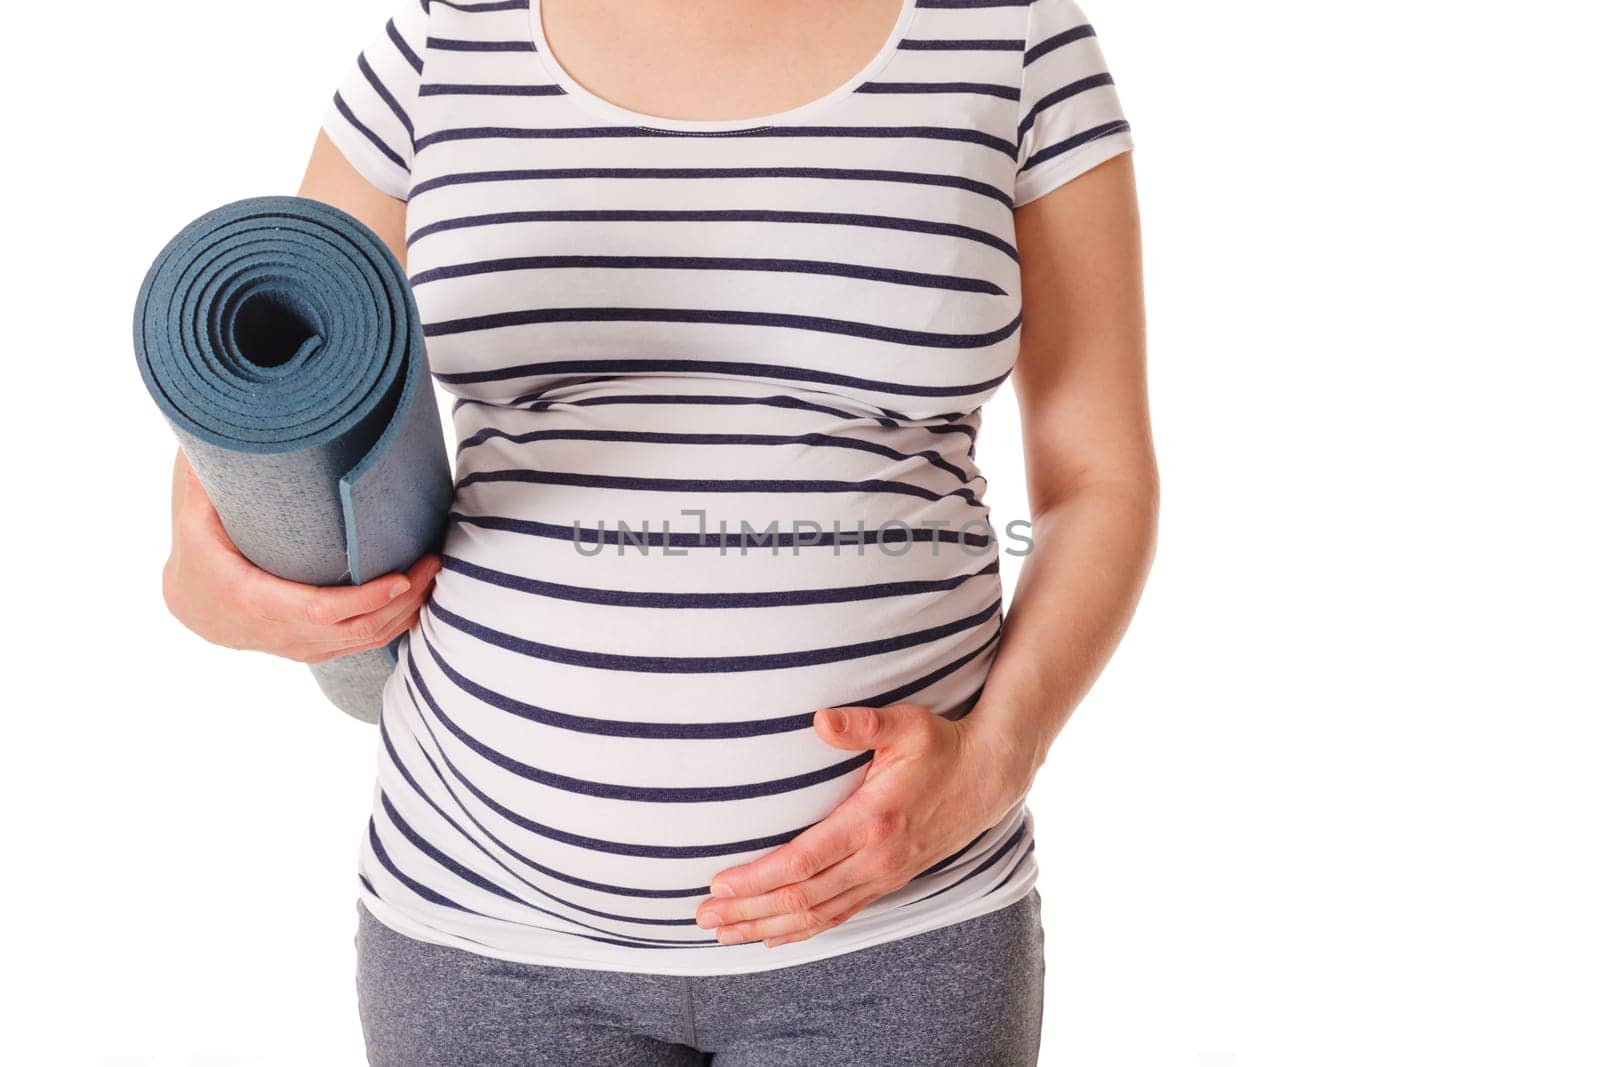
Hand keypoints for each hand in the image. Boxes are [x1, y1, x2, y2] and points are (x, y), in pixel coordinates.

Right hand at [161, 449, 441, 663]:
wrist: (187, 602)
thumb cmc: (194, 549)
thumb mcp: (192, 513)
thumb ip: (206, 477)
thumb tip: (223, 426)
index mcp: (253, 600)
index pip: (321, 610)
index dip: (366, 599)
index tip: (402, 577)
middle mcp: (279, 632)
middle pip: (355, 628)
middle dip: (402, 600)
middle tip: (433, 562)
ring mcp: (298, 646)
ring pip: (363, 642)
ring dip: (404, 614)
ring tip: (433, 576)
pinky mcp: (310, 649)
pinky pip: (359, 647)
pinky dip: (392, 628)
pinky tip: (417, 603)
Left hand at [694, 701, 1034, 947]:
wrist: (987, 777)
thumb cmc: (940, 744)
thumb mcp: (905, 724)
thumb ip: (861, 723)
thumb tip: (820, 720)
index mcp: (872, 822)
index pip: (803, 862)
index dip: (757, 879)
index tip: (717, 884)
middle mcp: (876, 859)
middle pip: (801, 899)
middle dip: (748, 911)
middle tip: (702, 918)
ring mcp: (882, 876)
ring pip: (816, 916)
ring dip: (766, 927)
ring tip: (722, 934)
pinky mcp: (886, 882)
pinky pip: (837, 916)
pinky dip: (801, 931)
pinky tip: (771, 936)